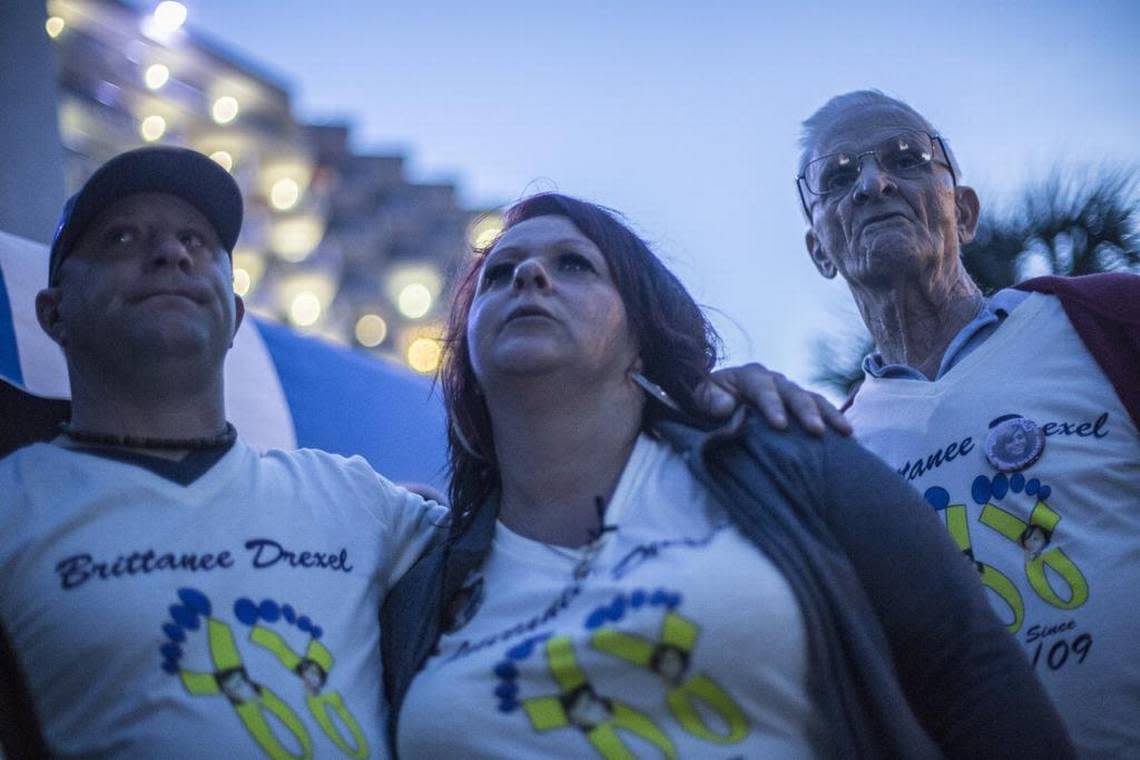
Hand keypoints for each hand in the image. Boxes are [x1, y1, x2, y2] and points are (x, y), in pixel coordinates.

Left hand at [694, 363, 851, 435]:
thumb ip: (710, 399)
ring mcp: (789, 392)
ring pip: (813, 399)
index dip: (772, 405)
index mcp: (750, 376)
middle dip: (806, 411)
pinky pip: (819, 410)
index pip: (763, 389)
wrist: (714, 400)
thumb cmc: (707, 400)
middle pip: (793, 393)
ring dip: (828, 414)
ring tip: (845, 431)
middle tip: (816, 431)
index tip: (780, 425)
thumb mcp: (701, 396)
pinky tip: (848, 437)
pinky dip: (833, 420)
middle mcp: (773, 380)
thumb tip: (727, 406)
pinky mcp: (798, 406)